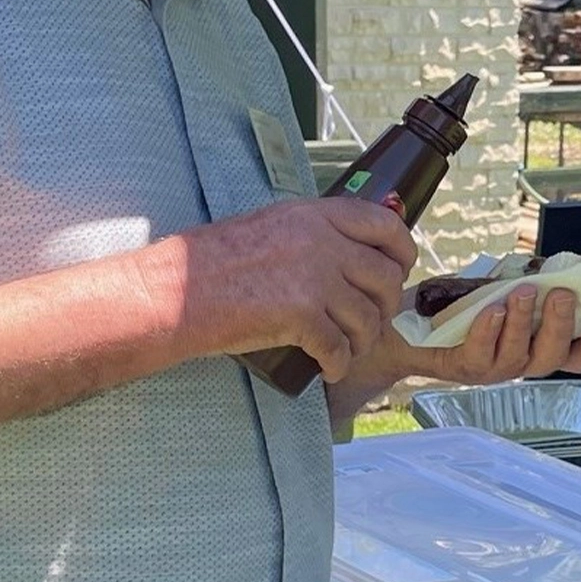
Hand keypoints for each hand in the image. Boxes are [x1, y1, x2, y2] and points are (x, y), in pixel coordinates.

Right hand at [175, 197, 416, 382]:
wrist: (178, 293)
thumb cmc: (212, 263)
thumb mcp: (271, 227)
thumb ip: (313, 234)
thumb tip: (352, 256)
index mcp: (313, 214)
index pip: (385, 224)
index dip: (402, 252)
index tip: (398, 270)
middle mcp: (321, 241)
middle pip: (385, 277)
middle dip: (383, 306)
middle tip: (366, 321)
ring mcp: (314, 278)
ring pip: (368, 318)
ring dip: (360, 340)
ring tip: (341, 348)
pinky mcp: (303, 316)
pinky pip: (341, 348)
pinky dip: (338, 364)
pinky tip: (326, 367)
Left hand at [400, 284, 580, 384]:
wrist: (399, 326)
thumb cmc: (451, 307)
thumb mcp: (492, 291)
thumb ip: (520, 283)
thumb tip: (546, 264)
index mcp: (532, 346)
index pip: (573, 356)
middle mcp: (517, 363)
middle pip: (551, 356)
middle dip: (560, 323)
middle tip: (560, 293)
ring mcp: (490, 368)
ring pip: (519, 354)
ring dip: (523, 321)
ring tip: (522, 292)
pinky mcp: (462, 368)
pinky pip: (481, 353)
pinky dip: (489, 330)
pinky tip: (490, 309)